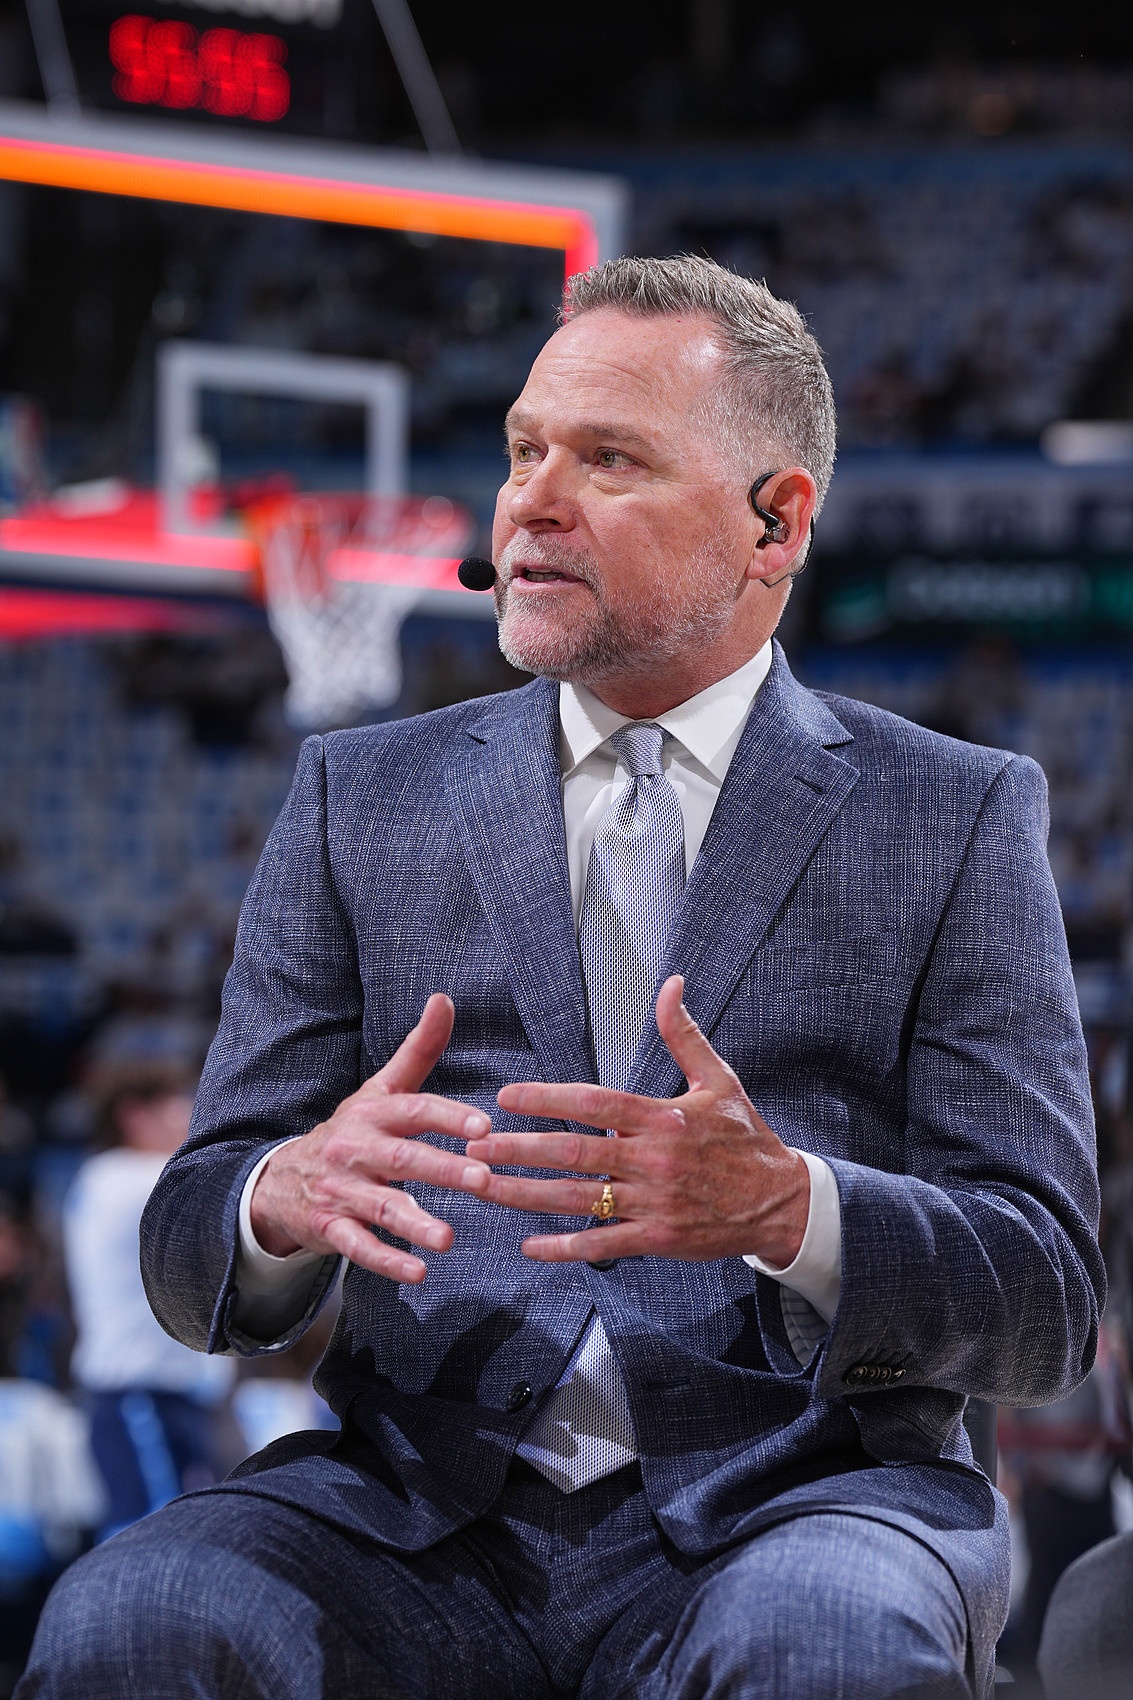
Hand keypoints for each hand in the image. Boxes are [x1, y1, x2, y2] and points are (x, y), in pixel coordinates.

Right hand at [249, 994, 492, 1283]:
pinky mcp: (331, 1227)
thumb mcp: (380, 1088)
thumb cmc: (352, 1130)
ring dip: (414, 1223)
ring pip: (380, 1206)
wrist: (280, 1178)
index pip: (414, 1109)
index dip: (448, 1116)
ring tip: (449, 1239)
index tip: (485, 1126)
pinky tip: (418, 1272)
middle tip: (482, 1179)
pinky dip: (386, 1261)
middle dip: (442, 1168)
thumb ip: (419, 1048)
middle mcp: (356, 1148)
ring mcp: (341, 1190)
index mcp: (374, 1113)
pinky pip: (358, 1247)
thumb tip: (444, 998)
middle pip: (403, 1158)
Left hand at [465, 976, 809, 1267]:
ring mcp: (654, 1202)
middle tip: (474, 1147)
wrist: (781, 1202)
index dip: (546, 1099)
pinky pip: (604, 1244)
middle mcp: (653, 1160)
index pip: (594, 1103)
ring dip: (526, 1195)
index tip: (505, 1098)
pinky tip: (529, 1244)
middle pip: (574, 1152)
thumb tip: (670, 984)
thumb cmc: (745, 1137)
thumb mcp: (719, 1079)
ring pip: (579, 1199)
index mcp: (663, 1118)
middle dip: (519, 1150)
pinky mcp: (658, 1238)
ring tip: (484, 1188)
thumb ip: (684, 1034)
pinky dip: (565, 1246)